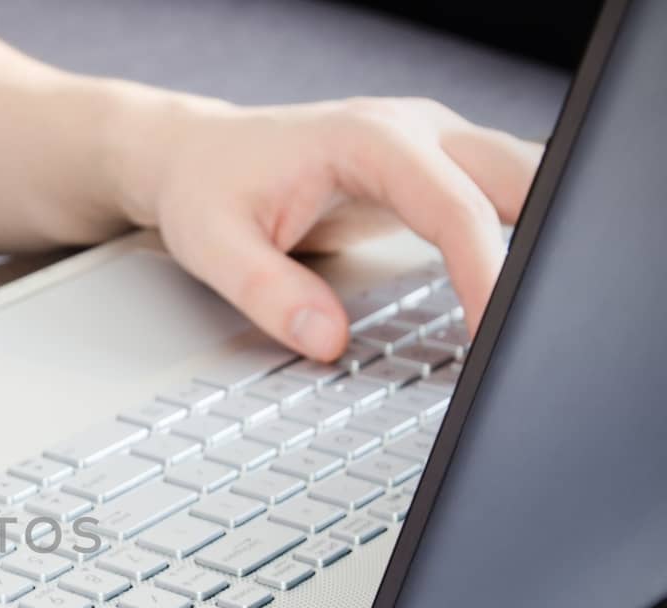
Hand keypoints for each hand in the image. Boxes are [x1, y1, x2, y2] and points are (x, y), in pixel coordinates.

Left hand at [139, 95, 542, 360]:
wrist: (198, 155)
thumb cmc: (207, 189)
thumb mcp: (214, 246)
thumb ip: (269, 294)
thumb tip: (328, 343)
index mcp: (368, 140)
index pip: (456, 208)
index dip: (485, 274)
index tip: (491, 334)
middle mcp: (415, 130)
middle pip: (520, 178)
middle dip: (543, 245)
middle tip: (540, 326)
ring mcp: (434, 145)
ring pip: (524, 178)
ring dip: (542, 235)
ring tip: (538, 313)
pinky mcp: (436, 170)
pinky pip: (501, 195)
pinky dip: (521, 234)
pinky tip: (520, 288)